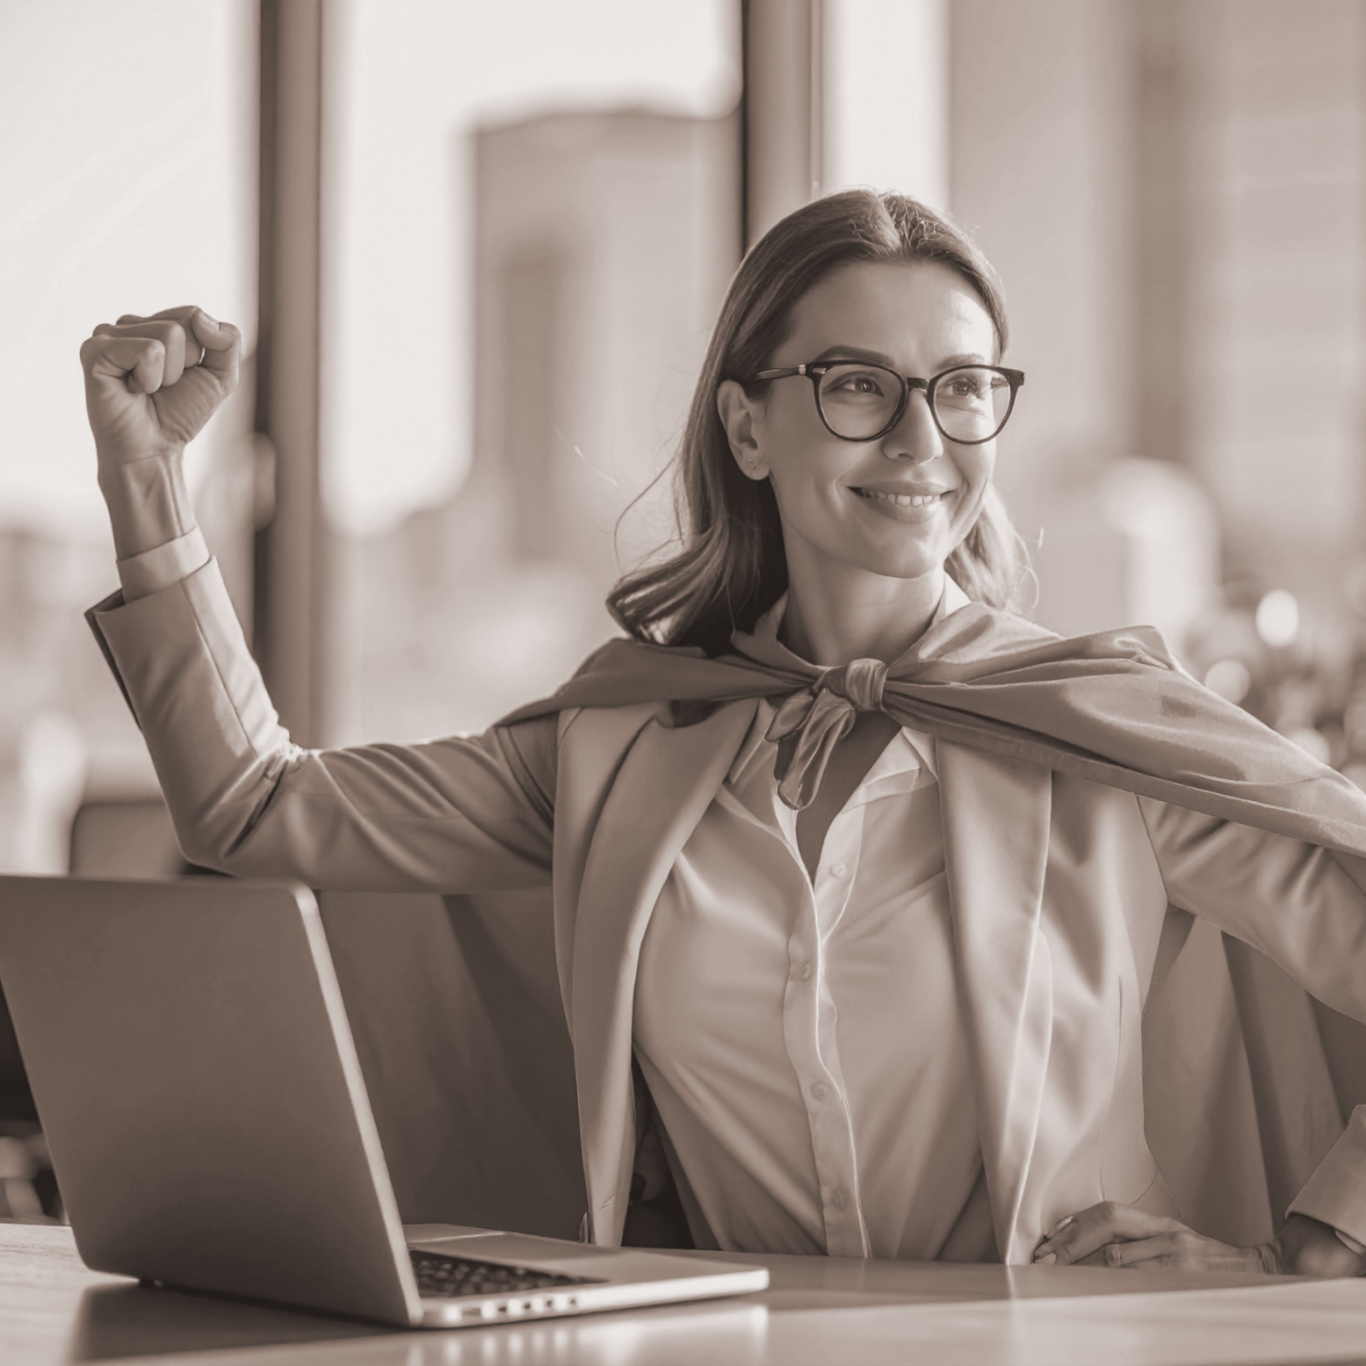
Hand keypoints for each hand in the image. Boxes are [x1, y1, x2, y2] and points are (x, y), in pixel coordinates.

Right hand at [80, 306, 240, 472]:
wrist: (153, 449)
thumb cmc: (180, 414)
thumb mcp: (220, 377)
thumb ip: (227, 342)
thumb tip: (201, 316)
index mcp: (153, 324)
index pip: (193, 314)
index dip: (201, 353)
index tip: (183, 377)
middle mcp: (128, 325)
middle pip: (184, 322)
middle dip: (187, 363)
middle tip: (163, 386)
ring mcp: (108, 334)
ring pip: (169, 334)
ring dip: (169, 374)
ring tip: (147, 389)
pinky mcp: (94, 350)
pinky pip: (147, 350)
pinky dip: (150, 379)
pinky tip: (132, 390)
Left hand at [1031, 1203, 1365, 1274]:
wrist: (1264, 1276)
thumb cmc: (1210, 1267)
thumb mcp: (1173, 1245)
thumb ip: (1135, 1243)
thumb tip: (1083, 1248)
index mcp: (1160, 1224)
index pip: (1107, 1213)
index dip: (1073, 1226)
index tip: (1047, 1244)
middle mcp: (1167, 1234)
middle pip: (1107, 1226)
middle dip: (1070, 1242)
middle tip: (1044, 1260)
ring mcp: (1179, 1258)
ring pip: (1119, 1258)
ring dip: (1084, 1268)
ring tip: (1058, 1279)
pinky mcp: (1188, 1281)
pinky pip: (1142, 1285)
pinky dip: (1114, 1289)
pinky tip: (1095, 1297)